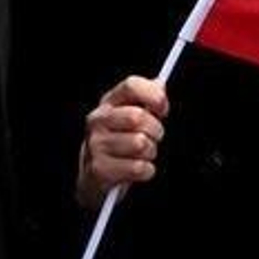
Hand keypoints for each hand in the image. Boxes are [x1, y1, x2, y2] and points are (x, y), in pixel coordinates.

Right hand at [75, 75, 167, 209]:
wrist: (95, 174)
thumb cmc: (119, 140)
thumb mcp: (129, 115)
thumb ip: (145, 99)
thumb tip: (160, 85)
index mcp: (108, 102)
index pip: (131, 86)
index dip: (153, 95)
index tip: (163, 108)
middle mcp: (98, 120)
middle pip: (138, 116)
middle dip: (155, 130)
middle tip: (155, 136)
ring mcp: (96, 144)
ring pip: (140, 144)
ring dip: (150, 152)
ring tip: (143, 154)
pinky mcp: (99, 169)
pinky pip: (138, 168)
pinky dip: (146, 171)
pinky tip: (137, 168)